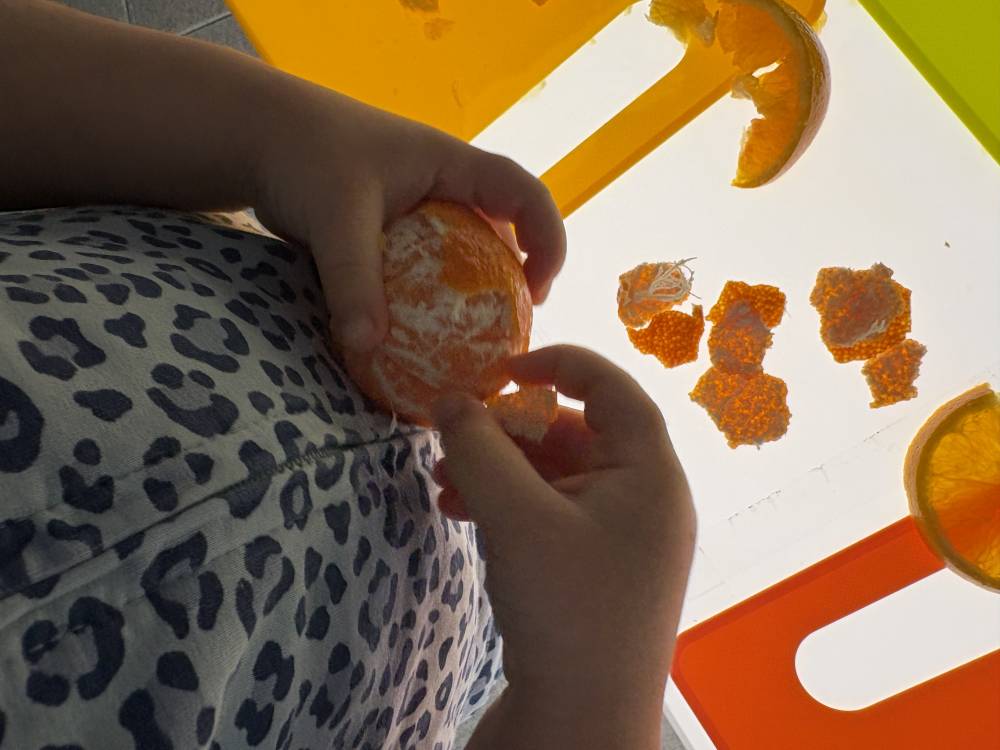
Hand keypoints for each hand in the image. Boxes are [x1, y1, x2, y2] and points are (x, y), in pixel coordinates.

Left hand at [249, 77, 565, 351]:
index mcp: (450, 164)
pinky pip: (424, 269)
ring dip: (472, 293)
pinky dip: (430, 300)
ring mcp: (416, 210)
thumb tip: (368, 347)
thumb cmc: (304, 155)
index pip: (524, 193)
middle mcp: (442, 186)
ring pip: (463, 252)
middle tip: (508, 331)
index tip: (539, 292)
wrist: (253, 138)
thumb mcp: (335, 217)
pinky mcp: (389, 233)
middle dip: (515, 280)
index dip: (547, 240)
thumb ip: (353, 282)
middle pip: (503, 230)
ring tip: (470, 340)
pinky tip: (418, 335)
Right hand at [432, 346, 695, 748]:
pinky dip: (507, 506)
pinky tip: (459, 511)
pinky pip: (551, 516)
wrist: (581, 727)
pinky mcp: (594, 572)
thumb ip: (479, 448)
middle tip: (456, 430)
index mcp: (651, 475)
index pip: (614, 389)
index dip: (560, 363)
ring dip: (500, 469)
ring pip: (557, 477)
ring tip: (443, 478)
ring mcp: (621, 540)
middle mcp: (645, 501)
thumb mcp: (516, 518)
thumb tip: (451, 398)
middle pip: (578, 433)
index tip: (502, 365)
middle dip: (511, 429)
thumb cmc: (566, 612)